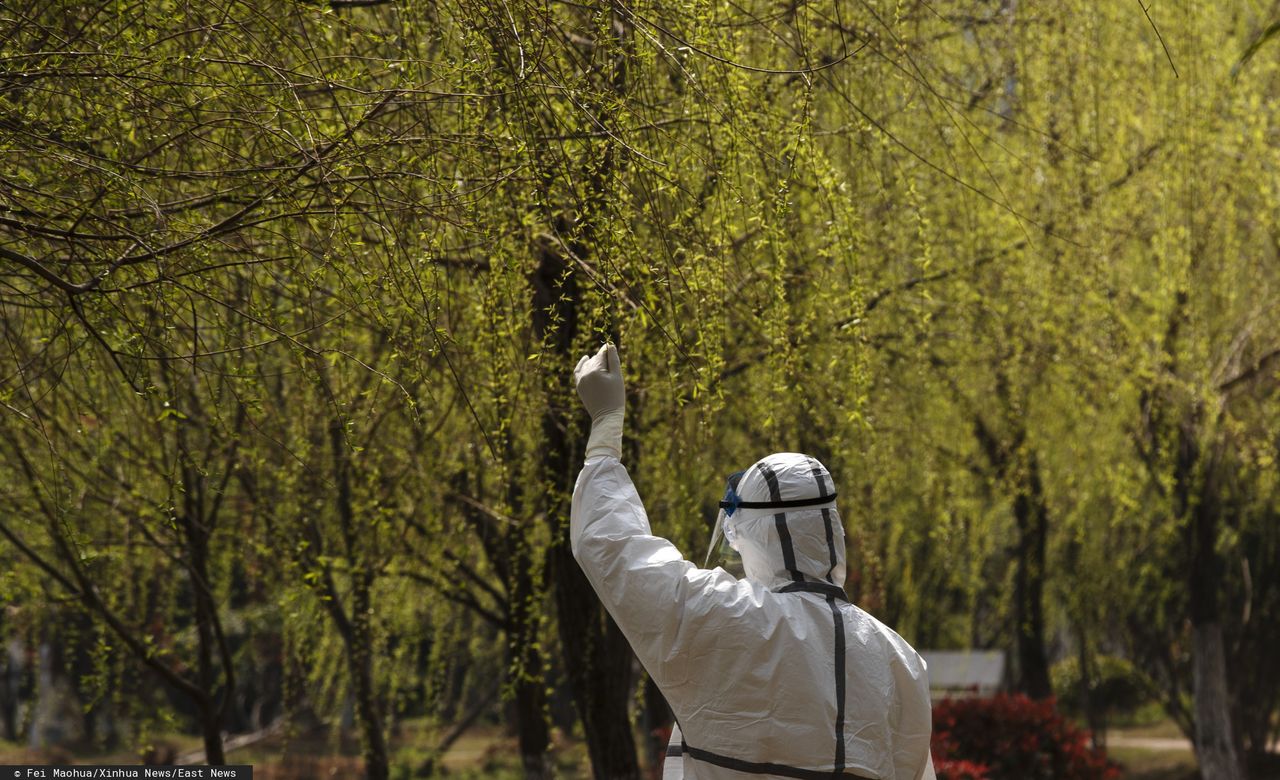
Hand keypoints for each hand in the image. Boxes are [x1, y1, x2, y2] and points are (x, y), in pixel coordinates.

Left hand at [574, 343, 624, 458]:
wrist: (606, 416)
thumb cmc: (616, 396)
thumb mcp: (617, 377)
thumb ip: (613, 360)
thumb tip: (610, 345)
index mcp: (596, 370)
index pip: (601, 355)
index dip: (607, 351)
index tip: (611, 348)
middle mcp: (585, 374)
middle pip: (595, 360)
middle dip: (602, 359)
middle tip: (611, 364)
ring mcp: (580, 380)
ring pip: (587, 364)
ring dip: (594, 362)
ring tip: (603, 364)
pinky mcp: (578, 386)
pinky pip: (578, 371)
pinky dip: (581, 365)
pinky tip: (586, 359)